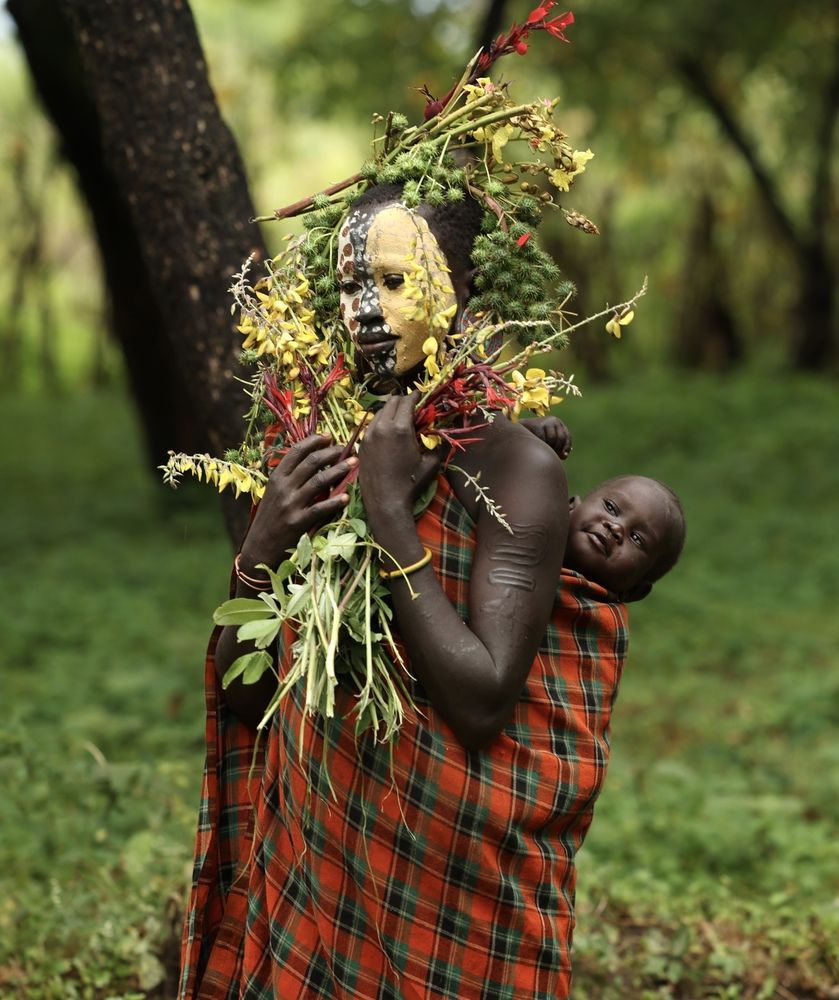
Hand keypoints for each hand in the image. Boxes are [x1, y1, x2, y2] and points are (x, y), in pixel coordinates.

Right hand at [240, 435, 356, 569]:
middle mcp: (283, 487)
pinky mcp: (297, 522)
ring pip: (319, 481)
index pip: (296, 451)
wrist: (259, 547)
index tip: (329, 436)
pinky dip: (334, 502)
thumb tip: (314, 460)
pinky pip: (320, 508)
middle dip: (332, 452)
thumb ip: (290, 478)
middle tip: (348, 448)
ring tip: (354, 463)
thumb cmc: (270, 519)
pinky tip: (346, 497)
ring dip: (339, 470)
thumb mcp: (274, 494)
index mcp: (276, 477)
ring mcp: (290, 504)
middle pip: (311, 462)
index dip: (314, 441)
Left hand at [359, 394, 440, 522]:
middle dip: (402, 401)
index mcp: (400, 428)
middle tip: (411, 405)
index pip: (407, 401)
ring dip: (390, 411)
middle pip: (391, 402)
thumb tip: (440, 434)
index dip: (415, 396)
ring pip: (379, 412)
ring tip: (398, 417)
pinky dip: (380, 423)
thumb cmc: (411, 483)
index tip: (420, 394)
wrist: (385, 502)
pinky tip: (386, 431)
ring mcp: (368, 435)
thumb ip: (436, 444)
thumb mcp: (431, 463)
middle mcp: (382, 427)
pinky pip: (371, 426)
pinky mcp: (361, 445)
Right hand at [519, 415, 571, 459]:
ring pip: (552, 438)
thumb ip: (556, 448)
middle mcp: (553, 420)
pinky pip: (543, 438)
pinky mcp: (537, 424)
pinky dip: (540, 444)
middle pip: (561, 438)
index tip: (563, 456)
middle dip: (557, 448)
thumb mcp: (547, 442)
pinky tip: (535, 445)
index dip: (566, 447)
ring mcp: (545, 421)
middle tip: (550, 454)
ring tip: (541, 449)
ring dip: (548, 447)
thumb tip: (564, 456)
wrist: (515, 431)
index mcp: (557, 423)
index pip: (566, 436)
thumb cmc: (533, 439)